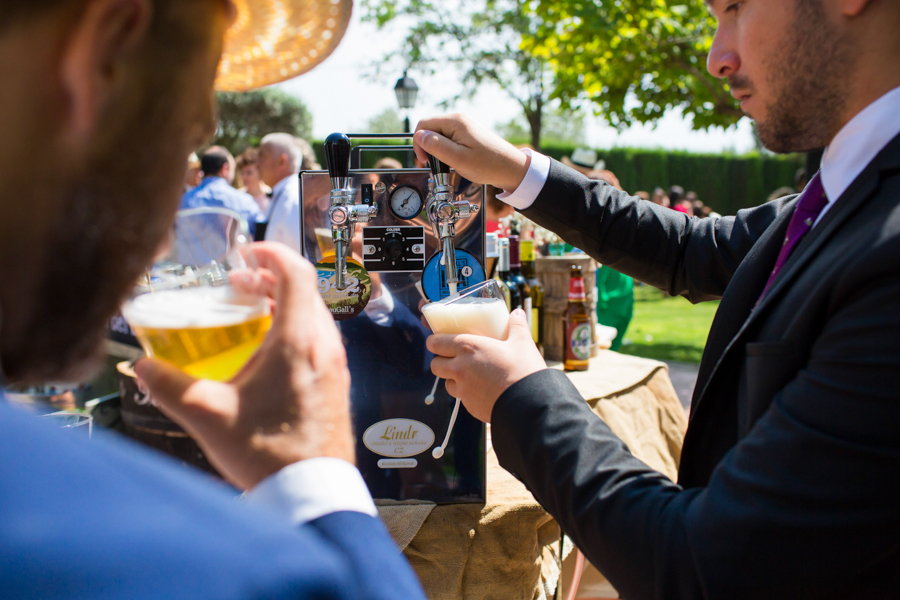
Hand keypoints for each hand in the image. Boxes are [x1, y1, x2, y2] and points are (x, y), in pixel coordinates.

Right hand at [134, 243, 352, 490]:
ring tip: (250, 315)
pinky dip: (296, 327)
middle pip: (305, 290)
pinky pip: (320, 338)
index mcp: (299, 340)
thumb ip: (170, 386)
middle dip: (270, 277)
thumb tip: (142, 367)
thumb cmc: (266, 452)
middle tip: (238, 285)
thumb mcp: (207, 415)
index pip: (296, 272)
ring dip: (284, 303)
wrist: (312, 492)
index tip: (246, 252)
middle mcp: (325, 344)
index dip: (271, 252)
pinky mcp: (338, 383)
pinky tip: (268, 352)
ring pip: (314, 314)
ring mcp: (337, 364)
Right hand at [413, 113, 530, 191]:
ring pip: (439, 134)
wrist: (510, 168)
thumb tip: (419, 136)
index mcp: (455, 121)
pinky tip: (453, 161)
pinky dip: (446, 150)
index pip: (423, 124)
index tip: (424, 161)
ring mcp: (464, 125)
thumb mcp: (457, 158)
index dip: (419, 143)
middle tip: (434, 166)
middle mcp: (459, 119)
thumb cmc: (487, 165)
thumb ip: (436, 146)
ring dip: (437, 150)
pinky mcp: (468, 133)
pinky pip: (449, 138)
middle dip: (427, 147)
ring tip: (445, 165)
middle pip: (430, 128)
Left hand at [427, 309, 545, 421]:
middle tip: (453, 357)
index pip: (435, 343)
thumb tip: (517, 313)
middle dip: (441, 360)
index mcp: (468, 348)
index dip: (435, 341)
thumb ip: (517, 325)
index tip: (439, 341)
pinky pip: (461, 397)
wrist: (529, 404)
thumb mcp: (522, 342)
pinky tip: (481, 390)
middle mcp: (460, 368)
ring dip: (452, 378)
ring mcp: (463, 389)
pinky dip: (466, 393)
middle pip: (435, 364)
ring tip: (468, 375)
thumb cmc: (523, 370)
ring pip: (446, 382)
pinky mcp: (469, 406)